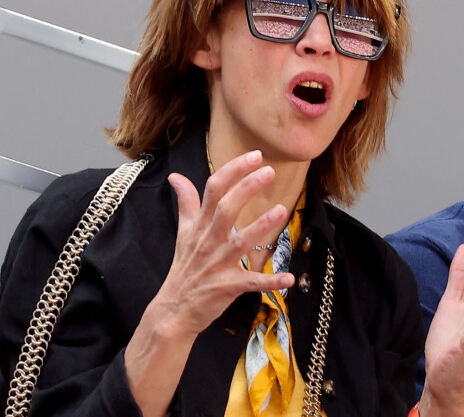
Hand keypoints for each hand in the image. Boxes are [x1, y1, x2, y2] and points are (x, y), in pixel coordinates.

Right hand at [125, 151, 294, 416]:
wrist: (173, 309)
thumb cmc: (185, 266)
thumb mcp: (183, 231)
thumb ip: (186, 202)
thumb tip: (175, 176)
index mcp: (200, 225)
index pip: (214, 189)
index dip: (233, 170)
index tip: (255, 155)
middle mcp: (209, 240)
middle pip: (226, 209)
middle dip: (246, 189)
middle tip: (269, 171)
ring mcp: (218, 264)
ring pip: (239, 242)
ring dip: (260, 227)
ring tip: (281, 210)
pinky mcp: (227, 287)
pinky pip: (251, 283)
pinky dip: (270, 282)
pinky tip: (289, 278)